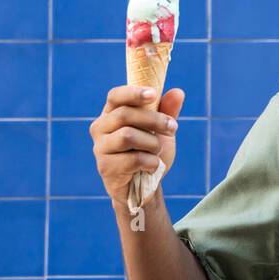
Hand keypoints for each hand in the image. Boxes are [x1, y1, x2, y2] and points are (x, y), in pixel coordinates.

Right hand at [90, 84, 184, 204]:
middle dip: (155, 120)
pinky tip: (152, 167)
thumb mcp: (161, 131)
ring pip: (128, 136)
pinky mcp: (105, 167)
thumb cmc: (149, 152)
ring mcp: (100, 148)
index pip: (115, 96)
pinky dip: (151, 162)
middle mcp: (100, 128)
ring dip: (152, 144)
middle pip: (125, 114)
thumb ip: (168, 111)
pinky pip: (133, 159)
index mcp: (111, 113)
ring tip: (156, 152)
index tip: (153, 95)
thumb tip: (178, 92)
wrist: (145, 187)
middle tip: (173, 128)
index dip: (133, 93)